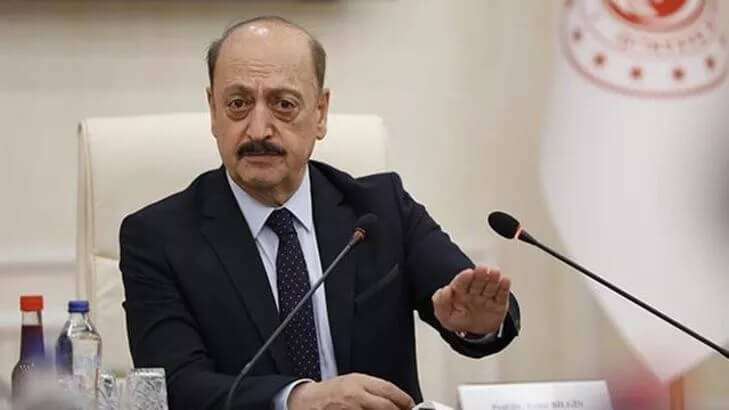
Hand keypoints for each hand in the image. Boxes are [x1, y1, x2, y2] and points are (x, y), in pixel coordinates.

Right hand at [288, 373, 414, 409]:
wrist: (307, 401)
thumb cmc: (329, 392)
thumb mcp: (352, 382)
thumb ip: (373, 388)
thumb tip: (394, 398)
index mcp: (359, 382)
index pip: (388, 389)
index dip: (404, 399)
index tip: (410, 405)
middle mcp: (356, 396)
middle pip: (386, 405)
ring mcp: (351, 409)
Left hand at [432, 266, 510, 334]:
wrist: (475, 333)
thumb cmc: (459, 320)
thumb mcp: (444, 315)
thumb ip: (440, 302)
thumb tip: (445, 290)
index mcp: (460, 292)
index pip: (461, 283)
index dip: (464, 277)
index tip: (468, 273)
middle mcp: (474, 292)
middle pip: (477, 282)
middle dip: (480, 275)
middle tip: (482, 269)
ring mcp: (487, 297)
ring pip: (490, 286)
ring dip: (493, 279)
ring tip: (495, 272)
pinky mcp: (499, 304)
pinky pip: (502, 295)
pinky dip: (504, 287)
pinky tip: (505, 280)